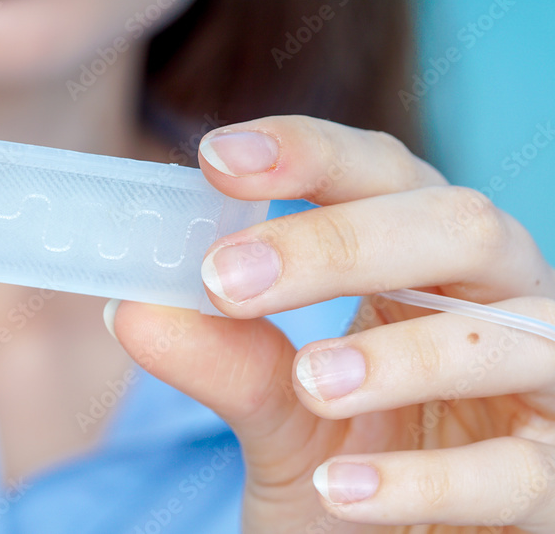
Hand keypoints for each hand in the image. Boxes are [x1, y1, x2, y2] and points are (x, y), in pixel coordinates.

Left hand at [108, 116, 554, 531]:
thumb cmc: (345, 463)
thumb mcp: (273, 409)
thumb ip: (220, 359)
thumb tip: (130, 308)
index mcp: (424, 259)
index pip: (383, 173)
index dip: (309, 153)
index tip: (217, 159)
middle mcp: (497, 300)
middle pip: (455, 226)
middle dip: (340, 244)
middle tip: (227, 279)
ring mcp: (538, 386)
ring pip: (505, 336)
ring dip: (396, 356)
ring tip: (307, 382)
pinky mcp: (552, 481)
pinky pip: (513, 473)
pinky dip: (425, 480)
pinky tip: (342, 489)